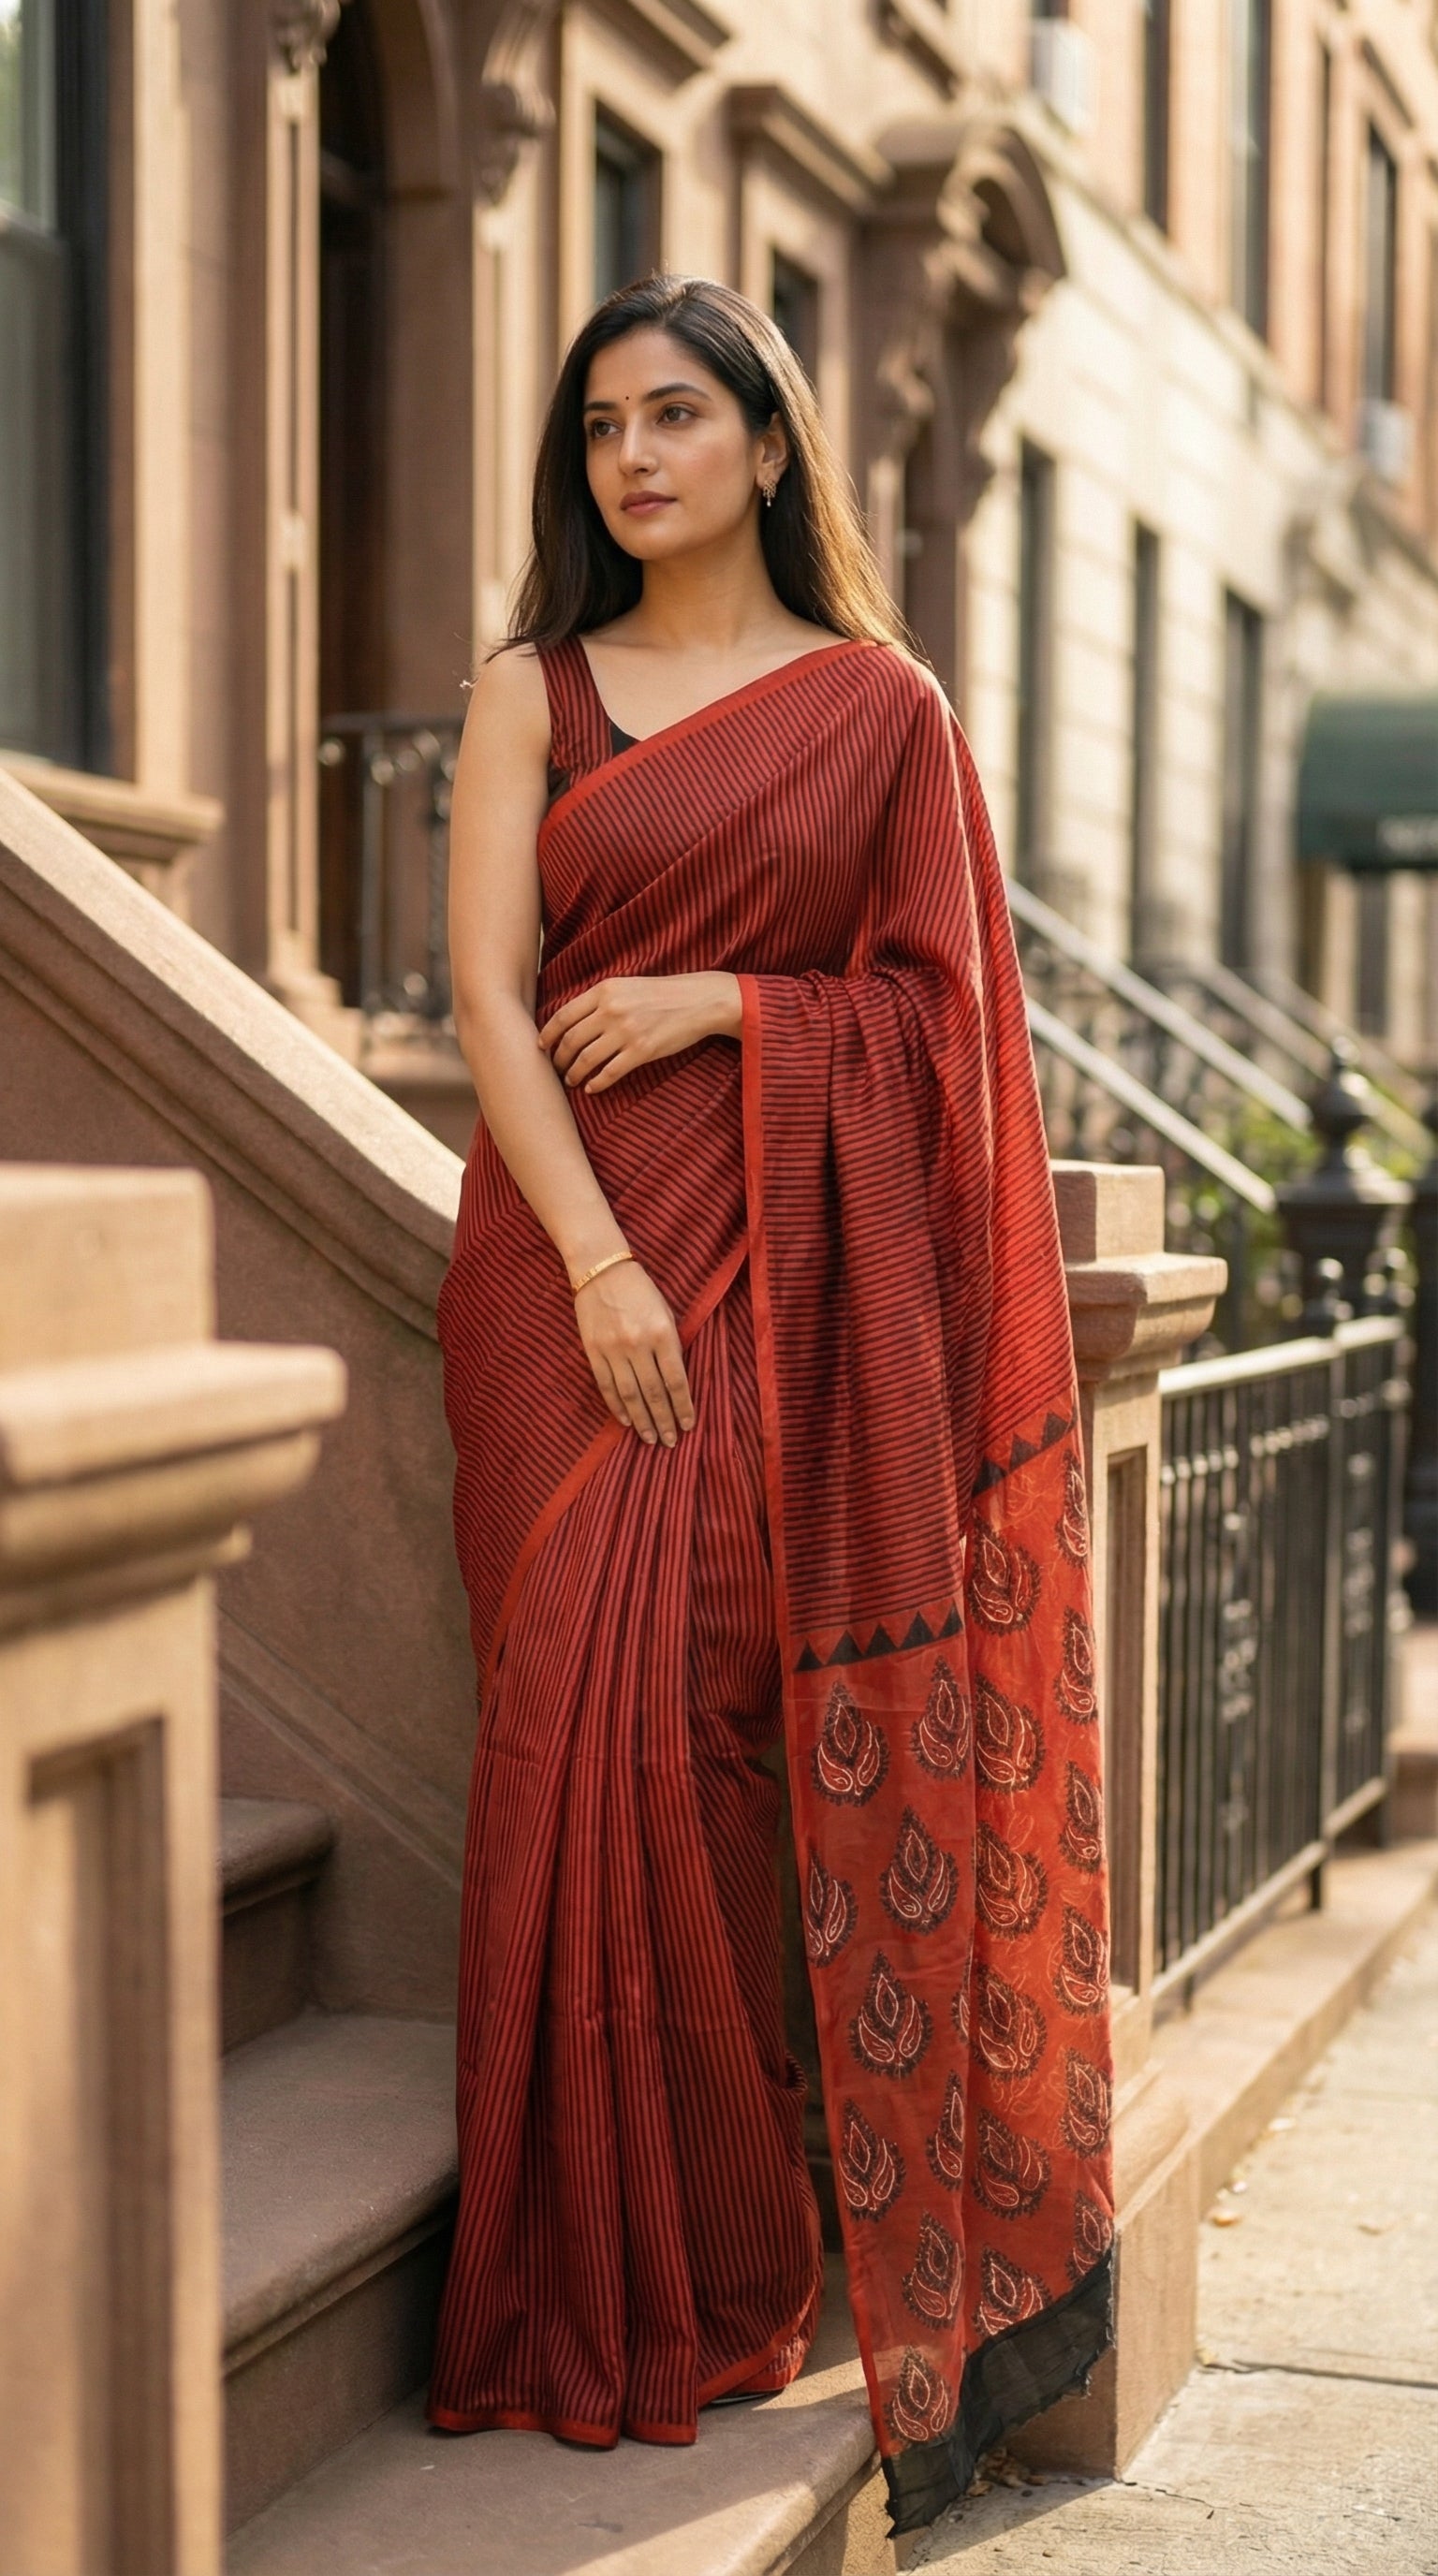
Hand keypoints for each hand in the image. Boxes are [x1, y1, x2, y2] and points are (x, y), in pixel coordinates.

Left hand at [539, 972, 741, 1093]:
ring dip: (574, 1074)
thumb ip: (599, 1000)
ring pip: (586, 1059)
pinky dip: (597, 1083)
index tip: (541, 1047)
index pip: (563, 1015)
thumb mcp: (626, 986)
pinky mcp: (642, 1051)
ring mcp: (626, 1031)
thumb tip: (571, 1021)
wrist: (698, 1001)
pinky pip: (610, 1073)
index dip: (547, 1034)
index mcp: (604, 991)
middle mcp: (611, 1010)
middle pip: (571, 1040)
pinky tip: (592, 1088)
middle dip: (558, 1059)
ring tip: (571, 1081)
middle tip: (556, 1069)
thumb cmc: (661, 994)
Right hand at [573, 1258, 694, 1446]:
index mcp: (662, 1333)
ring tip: (650, 1438)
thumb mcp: (666, 1311)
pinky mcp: (593, 1351)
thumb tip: (676, 1380)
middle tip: (670, 1442)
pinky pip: (606, 1386)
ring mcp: (613, 1349)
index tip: (688, 1425)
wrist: (600, 1268)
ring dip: (642, 1420)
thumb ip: (672, 1344)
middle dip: (664, 1420)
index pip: (677, 1380)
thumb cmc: (641, 1289)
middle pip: (654, 1393)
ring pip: (630, 1395)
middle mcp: (638, 1344)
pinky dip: (617, 1406)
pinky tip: (626, 1420)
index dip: (683, 1406)